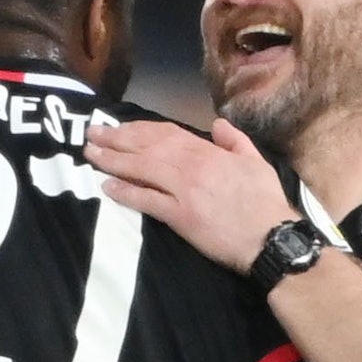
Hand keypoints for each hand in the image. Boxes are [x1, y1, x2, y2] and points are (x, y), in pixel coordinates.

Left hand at [85, 118, 297, 271]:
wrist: (270, 237)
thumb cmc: (266, 202)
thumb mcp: (256, 162)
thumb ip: (236, 141)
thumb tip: (218, 123)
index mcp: (209, 153)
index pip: (167, 134)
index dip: (138, 129)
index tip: (118, 126)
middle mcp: (192, 167)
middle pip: (147, 147)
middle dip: (117, 139)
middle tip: (91, 134)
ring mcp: (185, 191)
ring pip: (142, 169)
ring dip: (113, 161)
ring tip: (91, 155)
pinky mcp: (181, 216)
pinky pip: (148, 200)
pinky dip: (126, 192)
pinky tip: (107, 187)